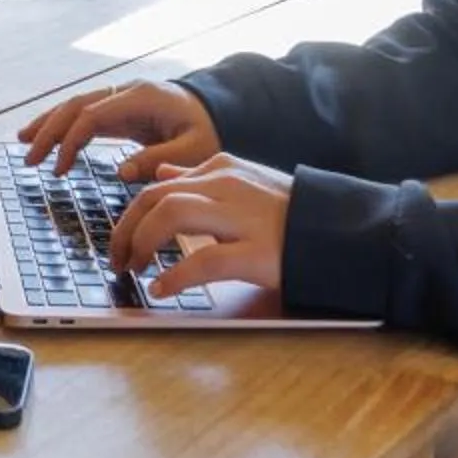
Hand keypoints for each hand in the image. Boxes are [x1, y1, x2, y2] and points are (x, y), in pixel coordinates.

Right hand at [15, 77, 218, 177]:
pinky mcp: (119, 108)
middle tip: (29, 157)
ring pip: (74, 105)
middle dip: (48, 130)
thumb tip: (122, 171)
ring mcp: (120, 97)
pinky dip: (63, 125)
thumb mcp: (195, 150)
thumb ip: (160, 159)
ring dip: (48, 124)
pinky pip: (84, 113)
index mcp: (141, 98)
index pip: (92, 115)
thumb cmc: (208, 131)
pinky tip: (47, 138)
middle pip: (75, 105)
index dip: (71, 141)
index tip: (58, 169)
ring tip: (23, 143)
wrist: (219, 109)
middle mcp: (125, 92)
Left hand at [113, 154, 291, 294]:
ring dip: (141, 244)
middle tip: (117, 259)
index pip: (157, 185)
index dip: (130, 215)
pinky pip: (203, 260)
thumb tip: (161, 174)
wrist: (341, 230)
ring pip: (170, 215)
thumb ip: (200, 179)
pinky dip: (175, 275)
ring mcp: (241, 217)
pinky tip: (162, 288)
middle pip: (154, 198)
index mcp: (221, 169)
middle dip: (125, 229)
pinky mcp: (257, 251)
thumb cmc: (290, 213)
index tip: (120, 239)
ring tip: (133, 269)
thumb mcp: (243, 184)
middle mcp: (226, 186)